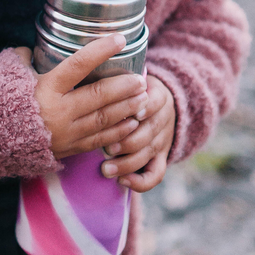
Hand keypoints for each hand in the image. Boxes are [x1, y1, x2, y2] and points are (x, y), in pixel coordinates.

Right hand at [14, 35, 148, 159]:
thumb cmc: (2, 99)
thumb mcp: (12, 72)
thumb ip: (28, 58)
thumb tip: (37, 46)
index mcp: (46, 88)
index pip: (79, 65)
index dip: (101, 51)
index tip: (120, 39)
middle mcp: (58, 112)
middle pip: (99, 97)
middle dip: (123, 87)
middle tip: (141, 79)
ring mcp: (65, 133)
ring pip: (103, 121)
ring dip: (127, 110)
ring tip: (144, 99)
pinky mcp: (68, 149)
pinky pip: (98, 141)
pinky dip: (118, 132)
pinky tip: (132, 123)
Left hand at [99, 75, 174, 191]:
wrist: (158, 103)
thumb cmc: (132, 88)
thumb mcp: (131, 78)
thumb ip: (116, 80)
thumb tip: (90, 73)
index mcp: (158, 95)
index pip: (155, 101)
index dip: (145, 108)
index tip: (131, 114)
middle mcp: (164, 118)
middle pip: (150, 132)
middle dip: (127, 142)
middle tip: (106, 148)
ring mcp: (163, 139)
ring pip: (149, 154)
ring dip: (127, 163)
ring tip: (105, 168)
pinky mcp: (162, 157)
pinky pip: (156, 174)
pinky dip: (140, 182)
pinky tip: (122, 181)